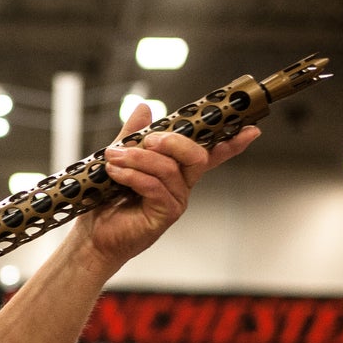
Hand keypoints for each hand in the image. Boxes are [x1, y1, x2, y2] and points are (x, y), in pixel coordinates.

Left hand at [76, 103, 259, 270]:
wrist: (93, 234)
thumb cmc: (106, 201)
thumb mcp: (118, 160)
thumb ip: (133, 136)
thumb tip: (145, 108)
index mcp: (175, 170)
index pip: (208, 154)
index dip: (230, 143)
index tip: (250, 129)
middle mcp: (181, 185)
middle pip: (196, 155)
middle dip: (172, 141)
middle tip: (146, 139)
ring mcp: (175, 200)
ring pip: (169, 169)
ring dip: (139, 158)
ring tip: (113, 157)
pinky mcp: (164, 214)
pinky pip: (154, 187)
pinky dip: (133, 175)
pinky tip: (115, 173)